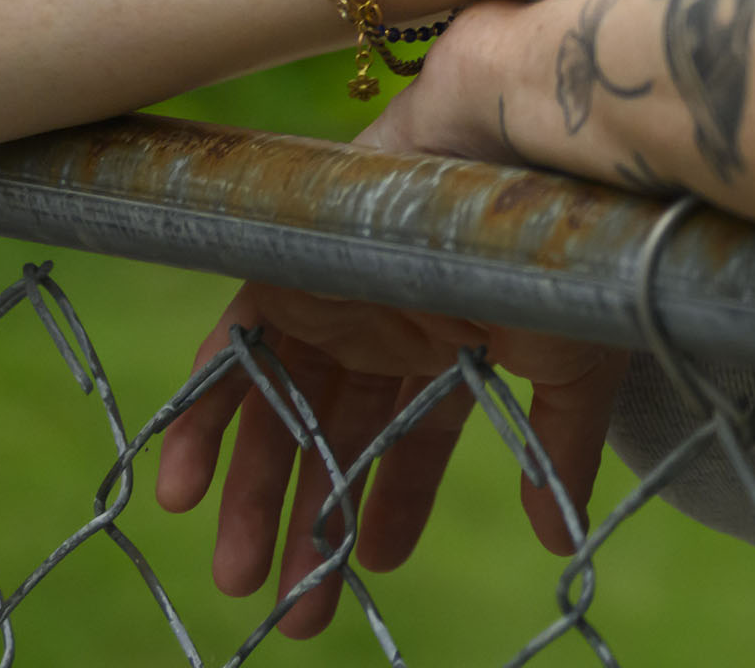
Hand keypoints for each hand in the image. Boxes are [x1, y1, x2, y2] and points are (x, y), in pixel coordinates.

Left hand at [154, 78, 630, 637]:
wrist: (519, 141)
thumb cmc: (562, 243)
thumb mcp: (574, 360)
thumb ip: (561, 448)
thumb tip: (564, 542)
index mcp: (448, 341)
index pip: (408, 439)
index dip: (387, 506)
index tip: (372, 572)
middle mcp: (380, 324)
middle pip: (332, 438)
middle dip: (310, 525)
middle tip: (291, 613)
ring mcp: (328, 297)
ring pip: (276, 410)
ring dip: (251, 493)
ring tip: (233, 576)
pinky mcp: (280, 269)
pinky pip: (227, 355)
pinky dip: (199, 419)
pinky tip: (180, 492)